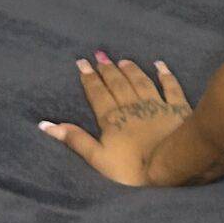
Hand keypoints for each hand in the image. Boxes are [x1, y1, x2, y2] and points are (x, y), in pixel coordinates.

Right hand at [38, 51, 192, 186]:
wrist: (171, 164)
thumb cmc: (132, 167)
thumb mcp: (98, 158)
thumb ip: (75, 140)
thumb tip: (46, 125)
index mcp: (112, 118)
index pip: (98, 94)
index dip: (89, 78)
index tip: (82, 63)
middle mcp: (133, 105)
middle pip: (118, 84)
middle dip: (108, 69)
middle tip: (100, 55)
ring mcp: (156, 105)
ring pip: (141, 82)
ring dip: (132, 70)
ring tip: (123, 60)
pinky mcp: (177, 108)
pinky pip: (171, 87)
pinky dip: (165, 75)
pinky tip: (160, 65)